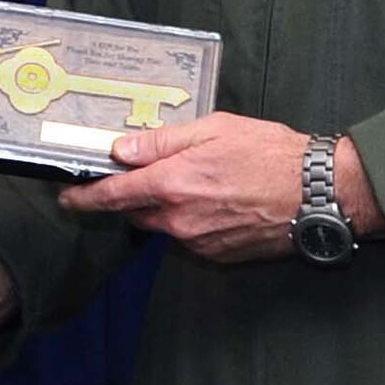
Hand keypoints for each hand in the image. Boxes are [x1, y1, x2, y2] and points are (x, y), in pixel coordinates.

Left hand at [59, 111, 312, 262]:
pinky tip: (219, 200)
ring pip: (164, 225)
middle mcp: (180, 220)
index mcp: (173, 184)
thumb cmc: (269, 153)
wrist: (317, 192)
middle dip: (131, 197)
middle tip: (143, 176)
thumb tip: (121, 149)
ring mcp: (199, 242)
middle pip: (136, 213)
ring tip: (200, 181)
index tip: (68, 196)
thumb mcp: (213, 129)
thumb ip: (162, 141)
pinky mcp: (219, 256)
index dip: (85, 197)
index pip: (113, 196)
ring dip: (167, 207)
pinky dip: (193, 220)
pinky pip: (191, 237)